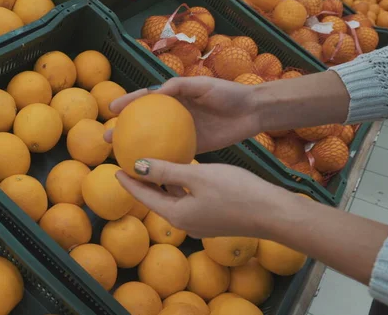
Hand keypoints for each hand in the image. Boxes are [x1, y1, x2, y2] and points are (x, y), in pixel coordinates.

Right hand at [105, 76, 261, 153]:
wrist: (252, 112)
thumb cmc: (228, 93)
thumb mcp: (203, 85)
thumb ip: (180, 87)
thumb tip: (156, 92)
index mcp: (175, 97)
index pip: (146, 99)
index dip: (128, 102)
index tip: (111, 109)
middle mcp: (175, 115)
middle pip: (143, 123)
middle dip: (123, 129)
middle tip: (107, 138)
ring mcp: (183, 132)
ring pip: (155, 141)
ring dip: (137, 149)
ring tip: (120, 157)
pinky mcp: (195, 147)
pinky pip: (174, 155)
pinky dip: (161, 161)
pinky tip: (149, 171)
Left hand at [115, 158, 290, 238]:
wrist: (272, 213)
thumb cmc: (235, 192)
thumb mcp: (197, 176)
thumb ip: (166, 171)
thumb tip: (137, 166)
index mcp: (176, 213)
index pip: (144, 197)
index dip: (128, 182)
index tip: (115, 169)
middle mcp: (184, 222)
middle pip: (156, 199)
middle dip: (144, 182)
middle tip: (132, 164)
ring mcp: (200, 223)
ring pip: (174, 199)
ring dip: (163, 184)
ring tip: (154, 166)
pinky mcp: (213, 220)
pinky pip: (189, 200)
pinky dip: (181, 187)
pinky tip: (184, 173)